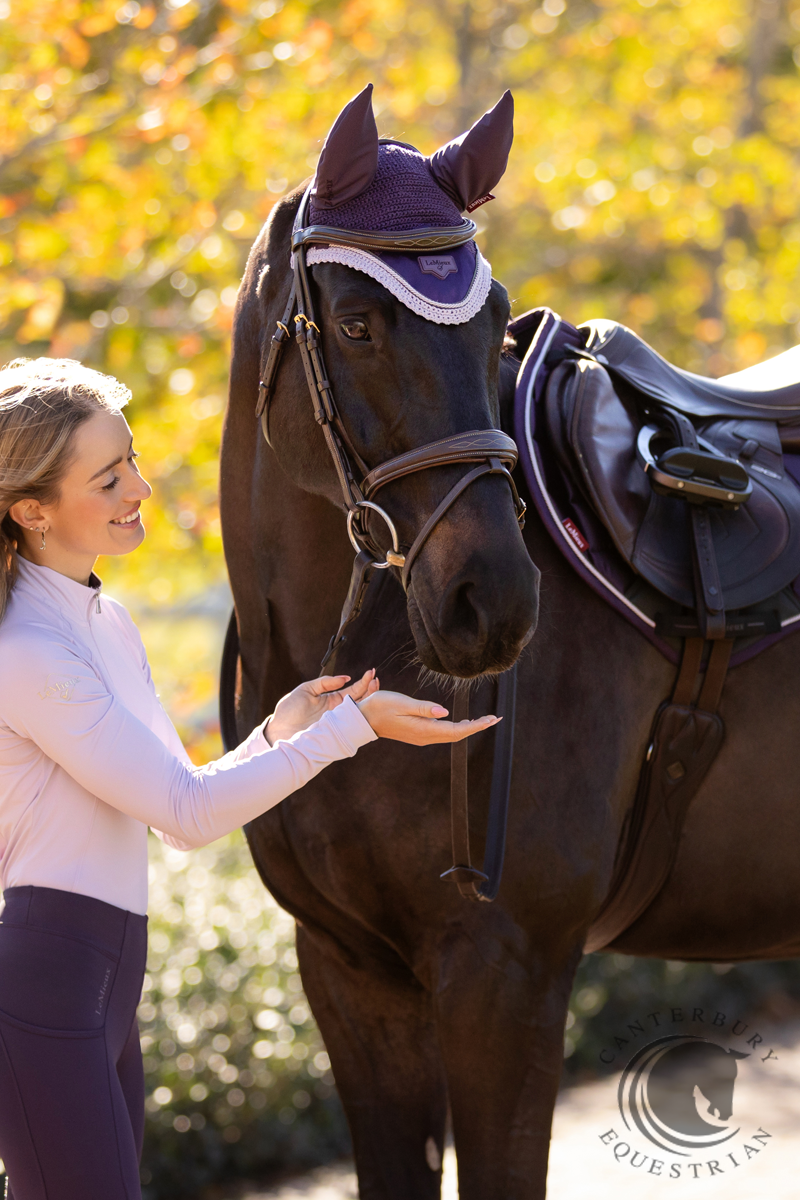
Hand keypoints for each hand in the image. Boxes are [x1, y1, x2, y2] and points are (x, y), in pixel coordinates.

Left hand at [265, 670, 378, 744]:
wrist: (278, 731)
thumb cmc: (289, 711)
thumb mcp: (306, 690)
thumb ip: (324, 682)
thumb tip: (344, 678)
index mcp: (332, 701)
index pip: (353, 690)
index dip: (363, 682)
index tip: (371, 672)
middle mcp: (338, 712)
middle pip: (360, 701)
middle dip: (370, 689)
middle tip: (376, 679)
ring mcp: (338, 723)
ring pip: (359, 712)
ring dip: (369, 700)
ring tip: (376, 687)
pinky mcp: (335, 733)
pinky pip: (351, 726)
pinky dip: (361, 717)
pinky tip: (367, 706)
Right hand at [357, 690, 499, 744]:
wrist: (362, 719)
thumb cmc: (380, 707)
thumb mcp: (401, 703)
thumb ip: (424, 708)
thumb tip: (445, 713)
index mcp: (423, 729)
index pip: (457, 730)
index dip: (476, 725)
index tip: (491, 719)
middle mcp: (425, 737)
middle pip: (457, 735)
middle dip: (477, 726)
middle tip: (495, 718)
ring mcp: (422, 737)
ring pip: (451, 735)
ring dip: (468, 727)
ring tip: (484, 720)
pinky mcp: (418, 734)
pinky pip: (443, 733)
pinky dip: (457, 728)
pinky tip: (463, 722)